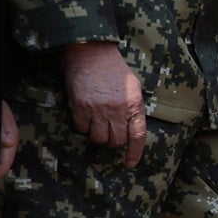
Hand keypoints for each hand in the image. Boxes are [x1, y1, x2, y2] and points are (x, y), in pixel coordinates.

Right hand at [64, 42, 146, 165]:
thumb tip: (132, 129)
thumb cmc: (115, 71)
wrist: (91, 54)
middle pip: (116, 141)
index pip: (137, 136)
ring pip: (98, 138)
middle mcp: (117, 110)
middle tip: (110, 132)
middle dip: (113, 141)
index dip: (134, 153)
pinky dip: (83, 127)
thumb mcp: (134, 88)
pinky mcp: (80, 107)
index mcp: (134, 106)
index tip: (130, 163)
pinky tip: (85, 116)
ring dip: (98, 135)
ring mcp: (98, 109)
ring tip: (97, 123)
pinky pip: (82, 129)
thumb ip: (134, 109)